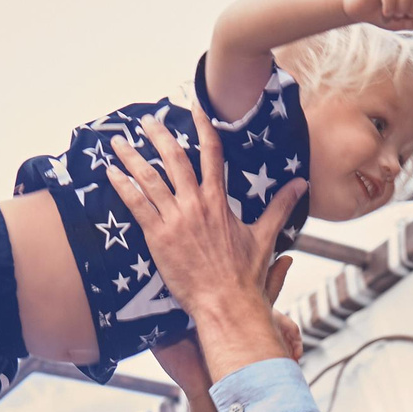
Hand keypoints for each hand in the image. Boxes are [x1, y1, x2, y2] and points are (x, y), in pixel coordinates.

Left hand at [107, 117, 303, 373]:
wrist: (226, 304)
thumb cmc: (245, 276)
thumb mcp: (265, 236)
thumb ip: (280, 206)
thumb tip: (302, 184)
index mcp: (219, 201)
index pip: (211, 152)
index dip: (203, 126)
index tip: (194, 107)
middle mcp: (196, 204)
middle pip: (173, 158)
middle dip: (158, 135)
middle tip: (146, 120)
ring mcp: (175, 220)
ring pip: (149, 179)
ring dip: (131, 157)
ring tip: (117, 142)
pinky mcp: (158, 237)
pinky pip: (136, 205)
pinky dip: (122, 186)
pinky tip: (110, 173)